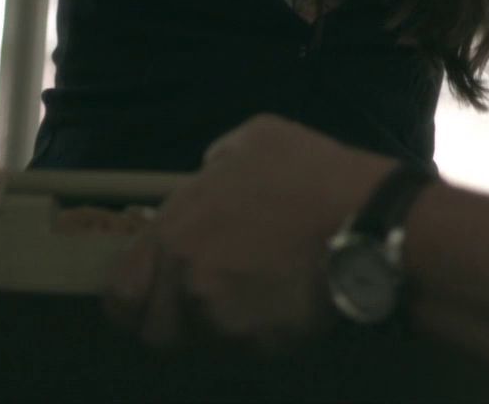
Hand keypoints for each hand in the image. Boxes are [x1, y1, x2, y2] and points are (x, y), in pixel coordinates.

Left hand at [101, 114, 391, 353]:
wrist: (368, 222)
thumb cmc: (312, 174)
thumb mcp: (255, 139)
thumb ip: (214, 163)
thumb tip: (204, 176)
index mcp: (175, 230)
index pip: (120, 290)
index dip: (132, 299)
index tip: (151, 297)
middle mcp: (186, 280)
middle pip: (154, 331)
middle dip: (173, 324)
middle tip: (205, 306)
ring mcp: (220, 317)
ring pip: (201, 343)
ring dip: (218, 330)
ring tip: (254, 302)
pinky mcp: (258, 344)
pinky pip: (245, 350)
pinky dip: (260, 336)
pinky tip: (285, 306)